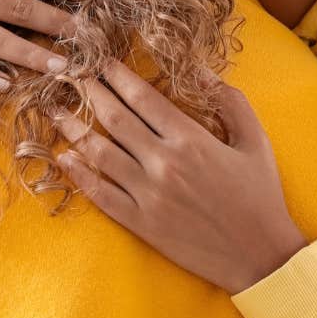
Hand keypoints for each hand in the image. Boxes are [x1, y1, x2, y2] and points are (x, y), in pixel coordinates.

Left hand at [46, 62, 307, 294]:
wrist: (259, 255)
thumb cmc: (261, 195)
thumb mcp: (255, 140)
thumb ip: (229, 101)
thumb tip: (200, 72)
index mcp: (190, 139)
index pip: (142, 98)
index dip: (117, 76)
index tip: (101, 62)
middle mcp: (163, 163)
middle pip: (114, 118)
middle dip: (89, 92)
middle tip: (71, 76)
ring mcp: (148, 195)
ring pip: (99, 153)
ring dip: (73, 128)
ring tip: (56, 111)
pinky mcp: (140, 222)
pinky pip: (100, 194)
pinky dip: (79, 174)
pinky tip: (64, 158)